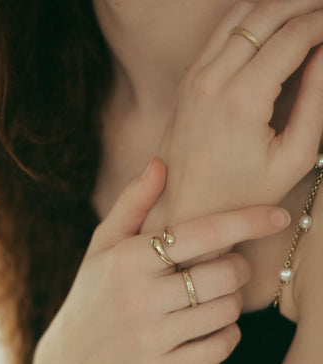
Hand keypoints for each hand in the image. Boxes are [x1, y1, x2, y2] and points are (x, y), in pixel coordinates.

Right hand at [33, 159, 289, 363]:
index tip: (278, 216)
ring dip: (233, 304)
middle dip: (240, 270)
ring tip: (218, 299)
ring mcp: (149, 337)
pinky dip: (228, 336)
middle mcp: (138, 296)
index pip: (201, 232)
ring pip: (226, 311)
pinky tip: (215, 329)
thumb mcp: (101, 249)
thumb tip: (161, 163)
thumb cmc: (92, 298)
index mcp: (128, 259)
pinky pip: (219, 348)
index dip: (247, 220)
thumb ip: (132, 205)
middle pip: (225, 274)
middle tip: (232, 270)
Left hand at [150, 0, 322, 225]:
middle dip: (305, 5)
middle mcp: (212, 79)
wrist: (184, 212)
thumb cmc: (241, 196)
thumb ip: (315, 101)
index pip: (294, 36)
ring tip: (306, 14)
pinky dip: (250, 19)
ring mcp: (194, 77)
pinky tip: (273, 27)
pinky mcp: (187, 81)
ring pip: (240, 14)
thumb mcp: (292, 158)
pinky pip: (219, 32)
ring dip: (277, 6)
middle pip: (267, 13)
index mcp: (242, 99)